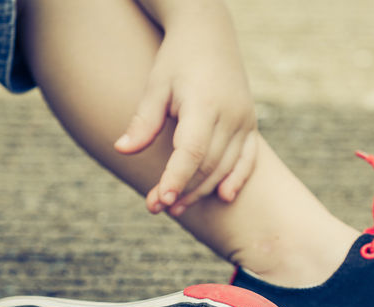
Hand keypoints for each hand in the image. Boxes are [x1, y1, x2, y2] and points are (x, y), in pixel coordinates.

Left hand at [114, 0, 257, 215]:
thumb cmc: (176, 59)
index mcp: (204, 103)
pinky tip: (223, 198)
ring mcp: (244, 120)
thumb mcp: (156, 85)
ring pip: (225, 167)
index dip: (176, 178)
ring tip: (177, 207)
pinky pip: (248, 159)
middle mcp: (230, 114)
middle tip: (156, 207)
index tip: (161, 200)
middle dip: (183, 190)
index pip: (192, 151)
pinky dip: (237, 179)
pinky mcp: (250, 123)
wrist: (209, 33)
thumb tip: (122, 150)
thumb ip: (143, 120)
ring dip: (202, 190)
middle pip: (208, 165)